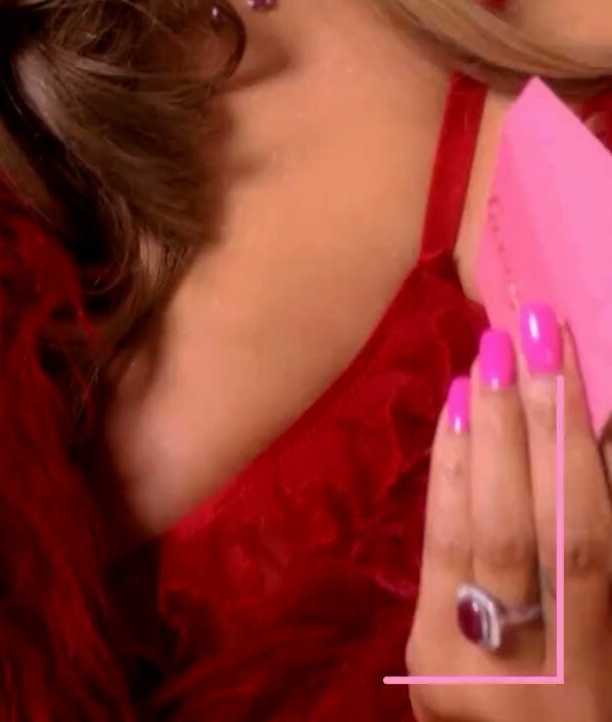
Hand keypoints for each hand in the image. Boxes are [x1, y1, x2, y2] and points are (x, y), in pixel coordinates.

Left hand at [405, 307, 611, 717]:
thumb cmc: (598, 693)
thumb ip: (597, 549)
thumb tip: (588, 435)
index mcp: (592, 665)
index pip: (582, 538)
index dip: (568, 438)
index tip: (559, 351)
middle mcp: (525, 670)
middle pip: (516, 526)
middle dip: (520, 421)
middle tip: (518, 333)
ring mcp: (462, 669)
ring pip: (465, 534)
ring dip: (478, 437)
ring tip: (484, 362)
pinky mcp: (424, 660)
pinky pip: (437, 553)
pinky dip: (448, 478)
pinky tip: (455, 420)